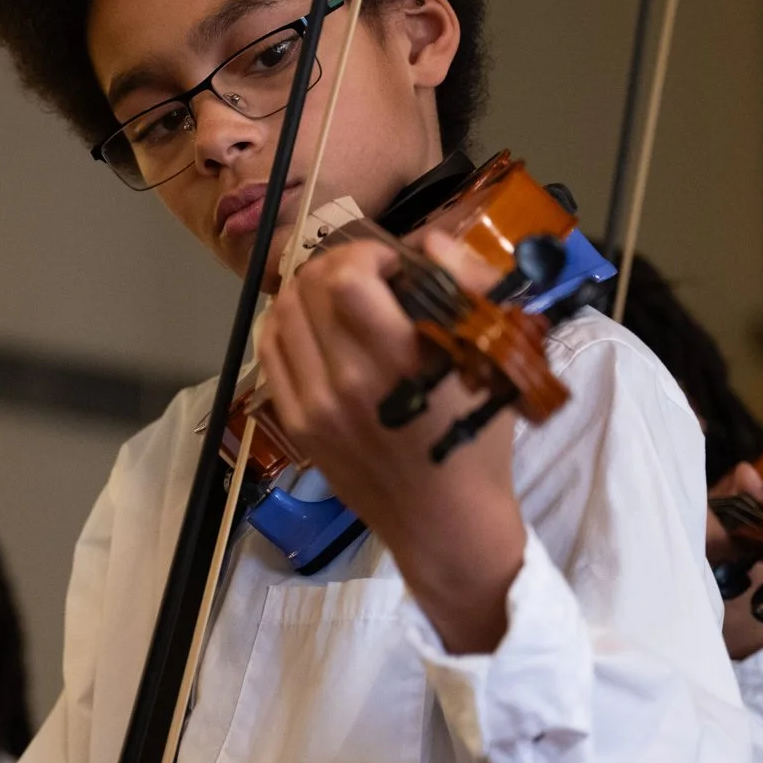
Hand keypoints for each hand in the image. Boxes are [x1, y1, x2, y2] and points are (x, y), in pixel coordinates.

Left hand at [260, 232, 525, 652]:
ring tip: (337, 294)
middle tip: (364, 274)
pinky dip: (283, 322)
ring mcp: (313, 404)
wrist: (443, 521)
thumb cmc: (477, 440)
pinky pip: (269, 351)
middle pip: (308, 289)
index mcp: (401, 363)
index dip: (364, 254)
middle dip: (335, 265)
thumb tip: (432, 242)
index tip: (390, 264)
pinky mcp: (296, 423)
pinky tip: (309, 320)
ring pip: (282, 314)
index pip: (346, 280)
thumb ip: (469, 289)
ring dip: (307, 289)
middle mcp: (347, 381)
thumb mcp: (493, 360)